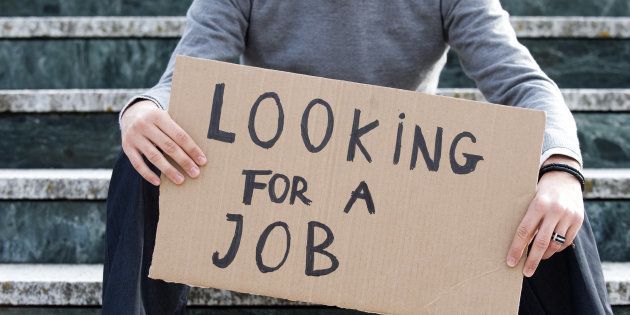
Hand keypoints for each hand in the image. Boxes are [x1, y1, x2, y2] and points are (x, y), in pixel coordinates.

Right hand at [120, 100, 206, 185]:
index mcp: (159, 116)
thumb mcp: (166, 118)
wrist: (131, 115)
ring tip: (181, 180)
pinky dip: (148, 174)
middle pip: (168, 146)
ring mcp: (134, 136)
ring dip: (169, 170)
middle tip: (195, 173)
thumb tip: (199, 150)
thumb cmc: (158, 120)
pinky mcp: (126, 147)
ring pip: (154, 156)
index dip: (192, 149)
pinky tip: (158, 182)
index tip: (202, 161)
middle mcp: (144, 125)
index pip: (179, 135)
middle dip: (183, 161)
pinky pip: (137, 164)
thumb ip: (178, 129)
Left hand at [506, 156, 583, 276]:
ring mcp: (568, 216)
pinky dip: (557, 248)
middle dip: (532, 260)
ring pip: (555, 244)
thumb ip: (526, 218)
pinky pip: (566, 242)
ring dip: (544, 254)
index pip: (524, 232)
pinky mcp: (578, 220)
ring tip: (537, 258)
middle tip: (525, 272)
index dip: (517, 249)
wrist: (564, 178)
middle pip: (541, 242)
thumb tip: (516, 244)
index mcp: (538, 205)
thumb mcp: (530, 199)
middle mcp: (554, 211)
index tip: (511, 262)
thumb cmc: (540, 191)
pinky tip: (550, 248)